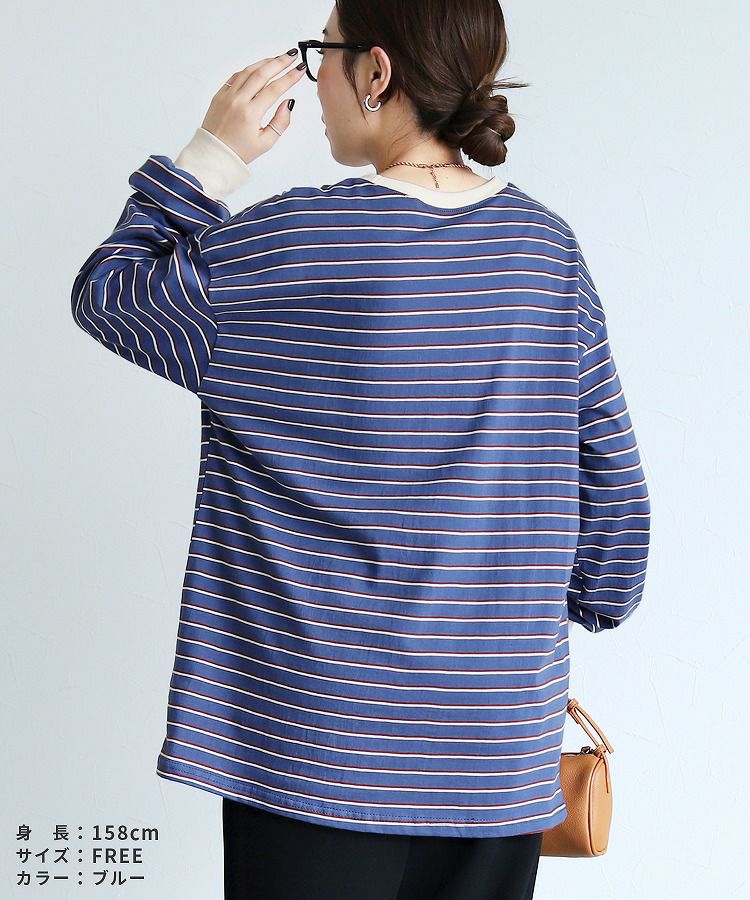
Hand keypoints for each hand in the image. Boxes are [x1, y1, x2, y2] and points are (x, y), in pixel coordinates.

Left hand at [200, 50, 305, 164]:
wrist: (213, 154)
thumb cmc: (238, 151)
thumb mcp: (266, 143)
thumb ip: (280, 122)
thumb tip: (288, 103)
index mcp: (250, 113)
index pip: (275, 89)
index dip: (290, 77)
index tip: (300, 69)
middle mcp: (238, 100)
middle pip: (262, 73)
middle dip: (279, 62)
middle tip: (291, 55)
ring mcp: (227, 95)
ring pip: (248, 71)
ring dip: (265, 62)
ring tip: (278, 59)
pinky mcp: (220, 94)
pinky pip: (236, 76)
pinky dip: (249, 69)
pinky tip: (258, 67)